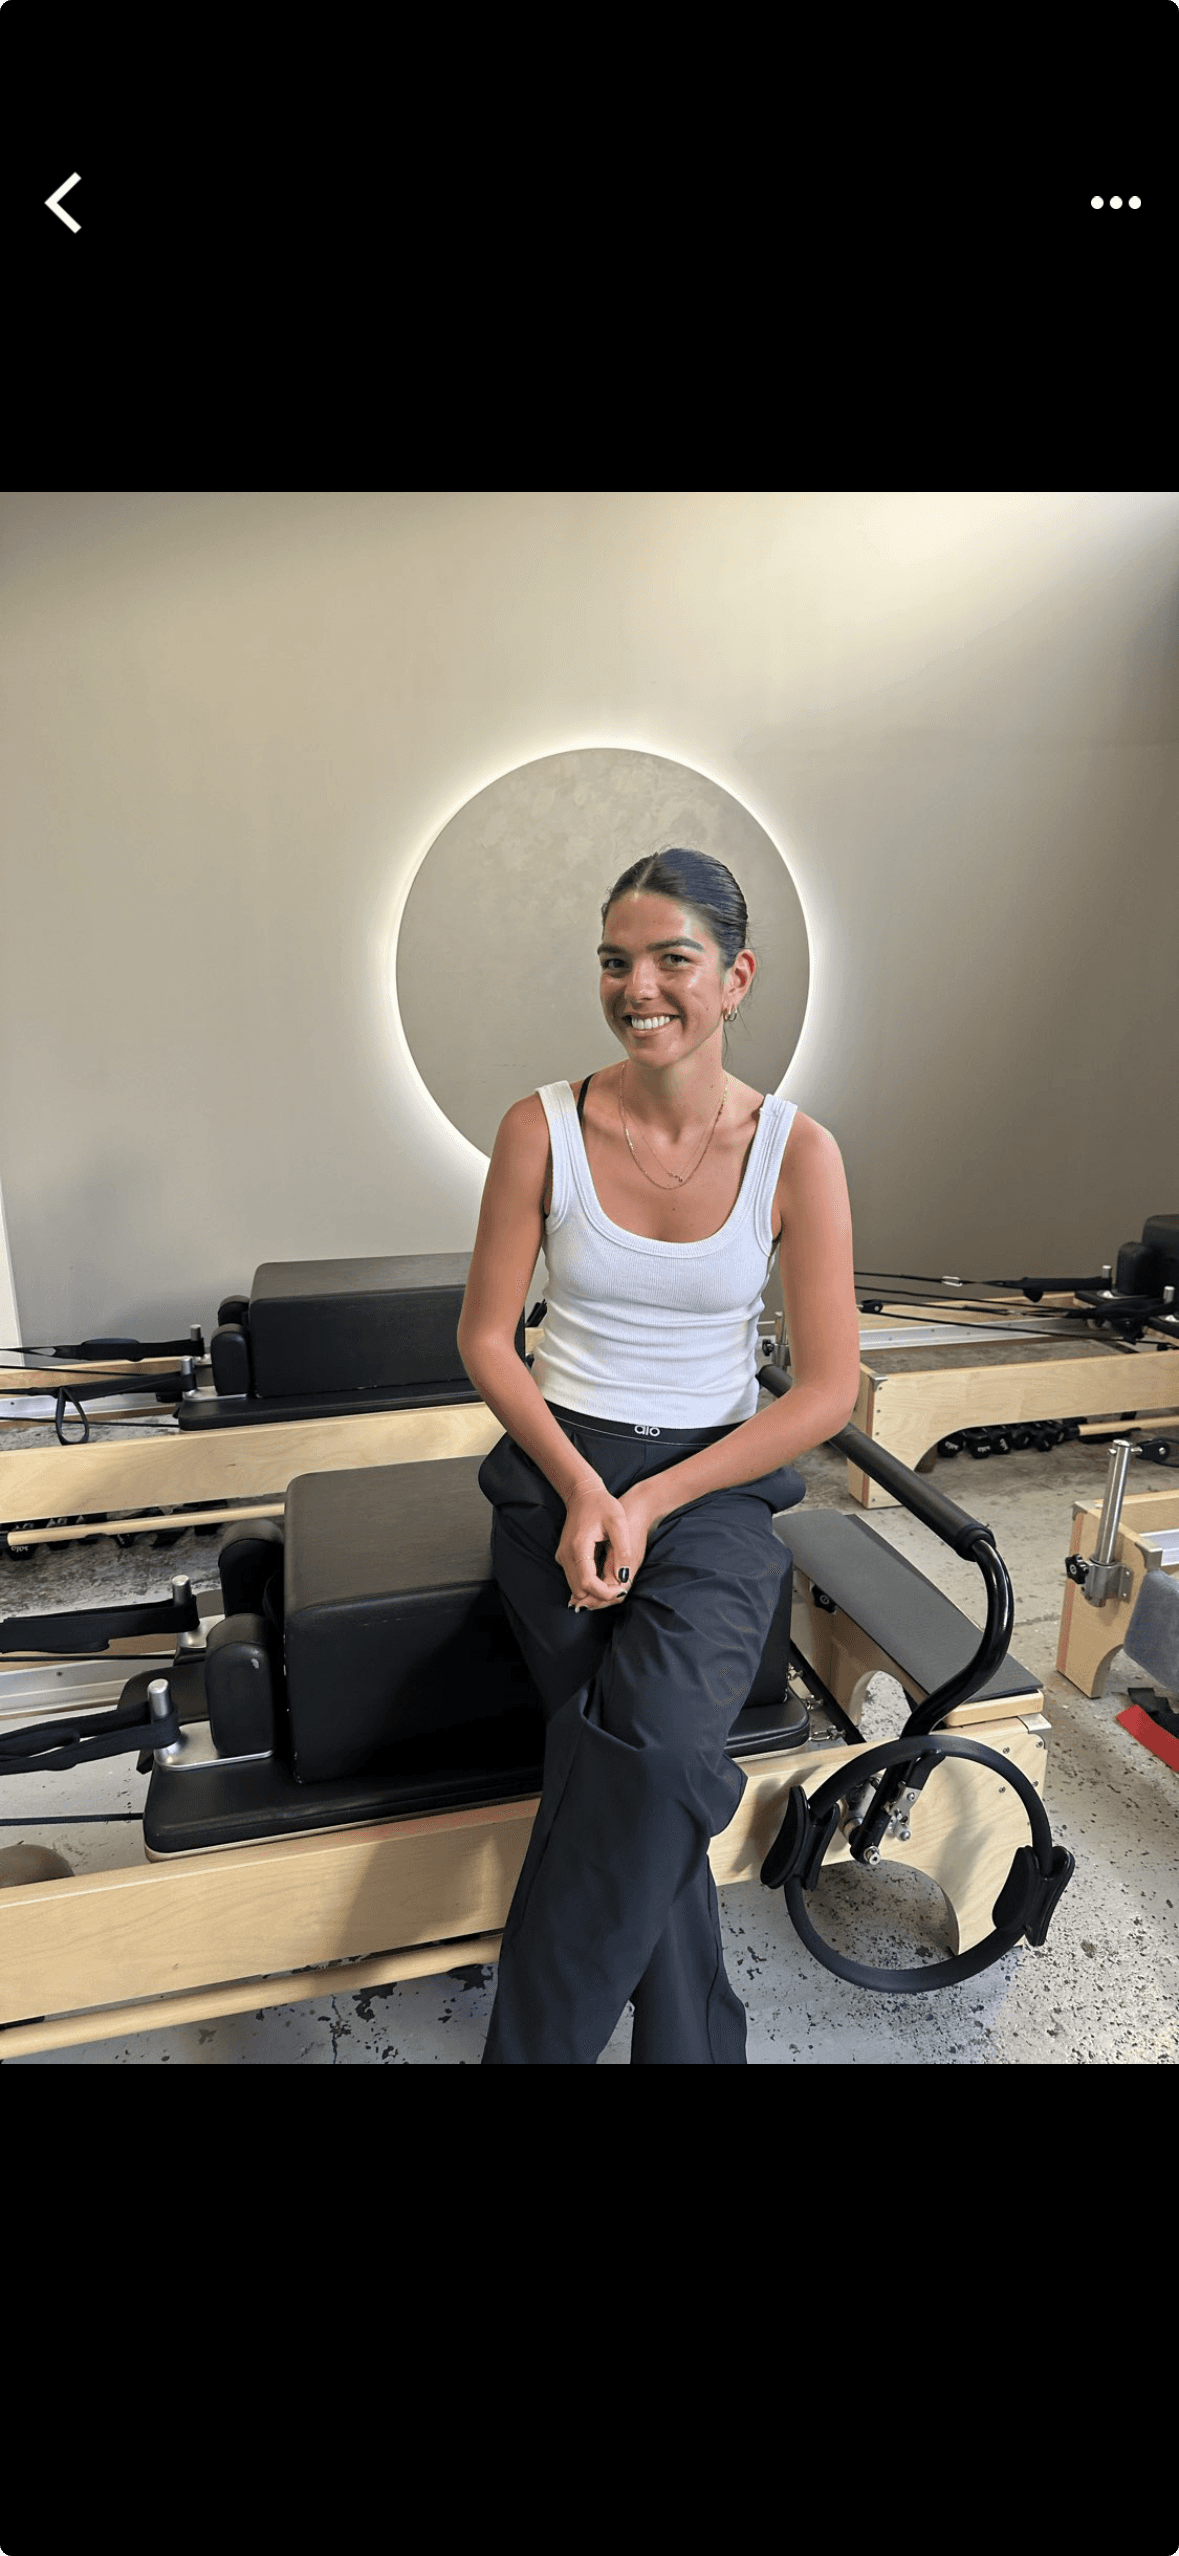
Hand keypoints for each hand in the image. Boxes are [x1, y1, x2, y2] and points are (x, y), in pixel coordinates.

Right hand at [557, 1479, 657, 1611]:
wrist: (582, 1494)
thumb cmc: (603, 1505)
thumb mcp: (619, 1523)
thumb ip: (623, 1551)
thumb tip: (624, 1578)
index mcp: (578, 1547)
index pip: (588, 1583)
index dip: (605, 1593)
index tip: (621, 1591)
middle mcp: (565, 1554)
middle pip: (579, 1590)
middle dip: (599, 1596)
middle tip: (619, 1590)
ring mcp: (562, 1557)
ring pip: (576, 1588)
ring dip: (594, 1592)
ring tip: (614, 1585)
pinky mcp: (563, 1557)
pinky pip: (575, 1579)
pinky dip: (588, 1585)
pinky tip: (604, 1578)